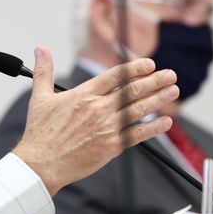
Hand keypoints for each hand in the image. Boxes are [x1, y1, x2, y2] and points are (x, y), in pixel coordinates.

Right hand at [12, 47, 178, 195]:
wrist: (41, 164)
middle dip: (155, 81)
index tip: (149, 64)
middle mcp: (99, 109)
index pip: (116, 76)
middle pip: (133, 90)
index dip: (135, 69)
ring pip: (138, 110)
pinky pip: (137, 135)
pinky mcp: (111, 147)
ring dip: (158, 99)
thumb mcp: (40, 97)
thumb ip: (44, 71)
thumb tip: (40, 49)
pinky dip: (153, 128)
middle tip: (170, 74)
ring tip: (173, 90)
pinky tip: (166, 121)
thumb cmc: (40, 133)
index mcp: (84, 95)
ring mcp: (107, 128)